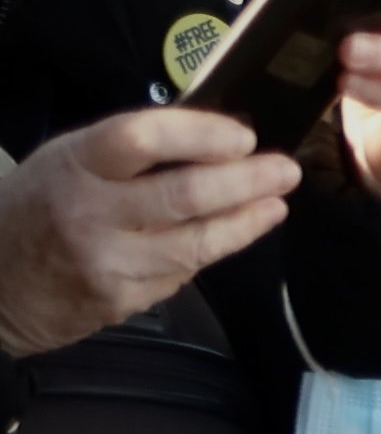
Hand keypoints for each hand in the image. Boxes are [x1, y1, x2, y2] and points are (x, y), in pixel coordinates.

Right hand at [0, 106, 298, 353]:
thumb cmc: (41, 206)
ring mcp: (105, 261)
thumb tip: (215, 137)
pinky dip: (209, 252)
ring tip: (275, 204)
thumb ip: (132, 151)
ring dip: (247, 222)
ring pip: (197, 242)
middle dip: (248, 181)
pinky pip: (182, 272)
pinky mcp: (119, 299)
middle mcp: (88, 212)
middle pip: (185, 194)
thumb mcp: (70, 161)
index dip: (201, 134)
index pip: (142, 138)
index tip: (244, 137)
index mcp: (75, 164)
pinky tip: (228, 236)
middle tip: (286, 171)